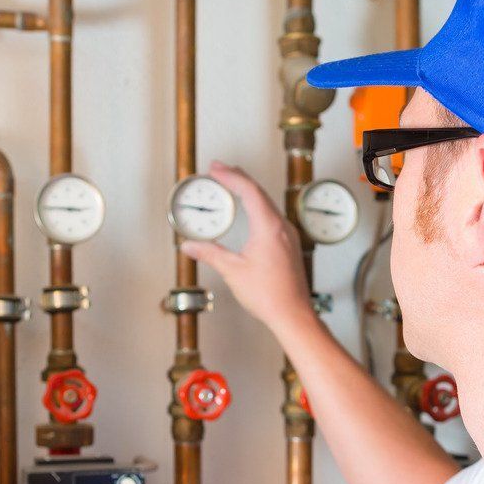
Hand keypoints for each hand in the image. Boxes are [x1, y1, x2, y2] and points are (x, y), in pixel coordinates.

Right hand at [180, 162, 316, 336]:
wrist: (292, 314)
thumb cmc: (270, 295)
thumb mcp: (232, 271)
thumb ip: (210, 254)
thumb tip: (191, 246)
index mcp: (269, 227)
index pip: (249, 190)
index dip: (231, 176)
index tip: (215, 169)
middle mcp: (282, 227)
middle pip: (259, 192)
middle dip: (238, 178)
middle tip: (219, 171)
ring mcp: (288, 235)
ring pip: (267, 203)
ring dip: (248, 192)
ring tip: (231, 186)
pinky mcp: (289, 245)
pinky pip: (272, 216)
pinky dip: (257, 206)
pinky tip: (249, 212)